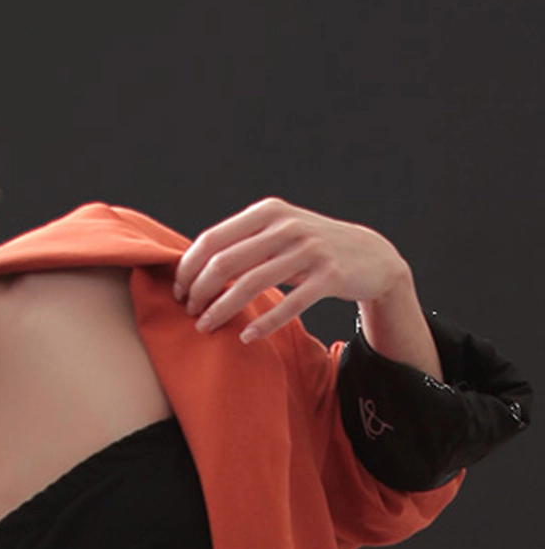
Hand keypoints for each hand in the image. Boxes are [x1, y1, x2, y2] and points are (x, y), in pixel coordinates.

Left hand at [171, 197, 408, 343]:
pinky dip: (263, 323)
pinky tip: (246, 336)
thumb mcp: (279, 233)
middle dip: (200, 291)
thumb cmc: (312, 248)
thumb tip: (193, 267)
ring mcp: (310, 251)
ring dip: (222, 310)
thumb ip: (243, 243)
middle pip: (225, 263)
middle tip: (189, 312)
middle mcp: (287, 227)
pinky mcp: (330, 277)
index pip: (212, 240)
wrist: (371, 256)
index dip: (189, 268)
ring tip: (206, 326)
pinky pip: (289, 305)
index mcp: (268, 213)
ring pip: (251, 285)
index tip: (178, 290)